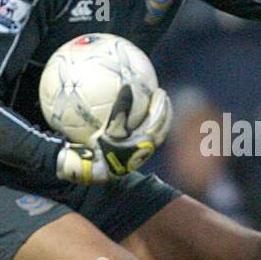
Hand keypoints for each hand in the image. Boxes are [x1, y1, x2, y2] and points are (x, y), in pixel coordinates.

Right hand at [55, 86, 172, 183]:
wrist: (95, 173)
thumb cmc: (102, 150)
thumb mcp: (110, 128)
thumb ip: (120, 108)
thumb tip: (128, 87)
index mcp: (145, 140)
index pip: (158, 119)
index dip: (161, 105)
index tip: (161, 91)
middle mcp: (146, 148)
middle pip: (162, 127)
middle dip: (165, 113)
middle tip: (164, 99)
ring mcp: (141, 153)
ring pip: (155, 134)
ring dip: (157, 121)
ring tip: (154, 109)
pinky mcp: (133, 157)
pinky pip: (145, 138)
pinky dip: (146, 128)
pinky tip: (134, 122)